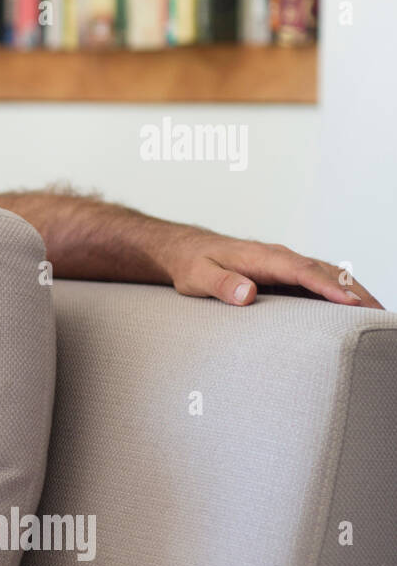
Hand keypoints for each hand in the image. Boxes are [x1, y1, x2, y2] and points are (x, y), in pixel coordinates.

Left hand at [160, 230, 384, 308]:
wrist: (187, 250)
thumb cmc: (192, 264)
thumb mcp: (198, 276)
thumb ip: (222, 284)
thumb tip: (248, 293)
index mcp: (263, 257)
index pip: (302, 271)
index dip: (327, 287)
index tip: (351, 303)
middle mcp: (280, 258)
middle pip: (326, 272)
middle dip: (355, 292)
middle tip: (380, 315)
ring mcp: (285, 266)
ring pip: (328, 275)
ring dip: (354, 292)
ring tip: (378, 315)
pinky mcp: (284, 276)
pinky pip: (318, 282)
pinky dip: (340, 293)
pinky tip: (353, 311)